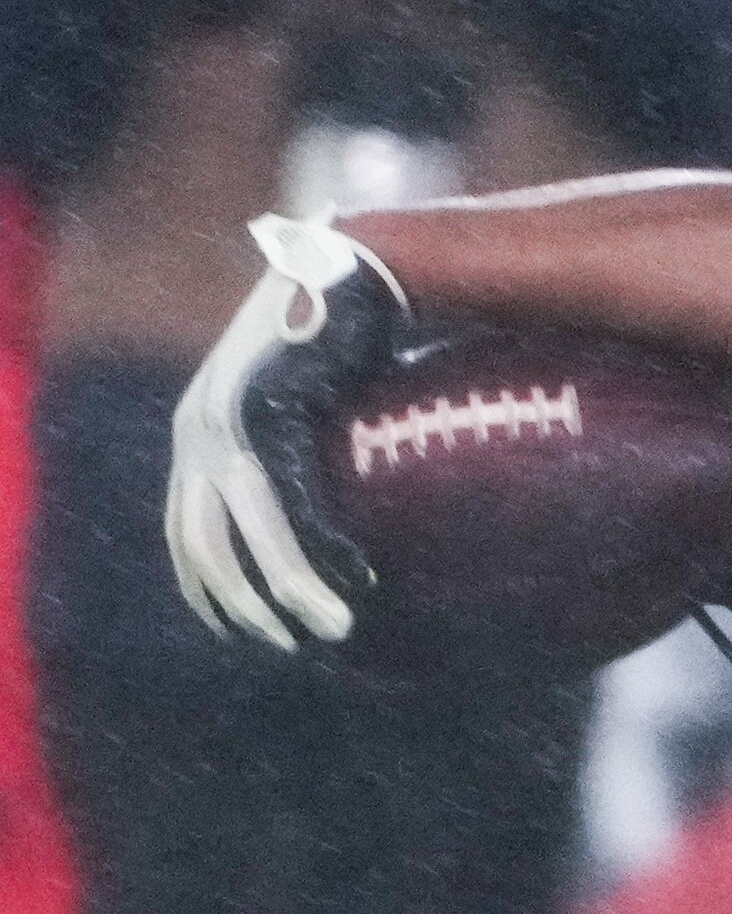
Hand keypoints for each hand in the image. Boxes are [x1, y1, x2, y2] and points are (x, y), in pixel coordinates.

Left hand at [166, 215, 410, 648]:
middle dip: (243, 604)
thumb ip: (301, 453)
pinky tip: (353, 577)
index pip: (185, 530)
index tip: (245, 629)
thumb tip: (332, 513)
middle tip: (291, 643)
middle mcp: (198, 425)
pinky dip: (315, 549)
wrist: (363, 270)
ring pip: (241, 533)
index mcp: (199, 428)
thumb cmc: (353, 339)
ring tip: (330, 628)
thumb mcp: (311, 406)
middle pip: (202, 543)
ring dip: (286, 591)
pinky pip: (288, 502)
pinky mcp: (269, 412)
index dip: (209, 588)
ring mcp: (227, 417)